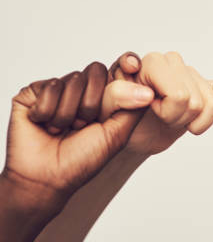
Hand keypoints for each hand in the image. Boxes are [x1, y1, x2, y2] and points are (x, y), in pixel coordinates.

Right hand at [1, 57, 153, 211]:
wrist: (45, 178)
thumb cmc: (81, 160)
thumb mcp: (115, 135)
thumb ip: (131, 109)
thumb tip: (148, 91)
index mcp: (105, 97)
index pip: (118, 69)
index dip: (126, 63)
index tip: (132, 66)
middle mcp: (83, 89)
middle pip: (96, 71)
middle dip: (93, 103)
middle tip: (82, 126)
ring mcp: (59, 89)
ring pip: (73, 80)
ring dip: (69, 113)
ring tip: (63, 129)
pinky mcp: (34, 92)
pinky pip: (50, 87)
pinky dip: (49, 111)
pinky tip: (45, 125)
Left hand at [113, 51, 212, 155]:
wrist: (129, 132)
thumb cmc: (115, 117)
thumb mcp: (105, 108)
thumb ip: (117, 94)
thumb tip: (147, 93)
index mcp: (148, 62)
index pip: (178, 94)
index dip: (165, 111)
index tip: (145, 108)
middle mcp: (170, 61)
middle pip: (192, 101)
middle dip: (175, 117)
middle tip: (156, 116)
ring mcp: (189, 72)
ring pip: (208, 103)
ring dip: (189, 120)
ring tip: (168, 117)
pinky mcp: (202, 85)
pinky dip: (205, 121)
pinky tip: (187, 121)